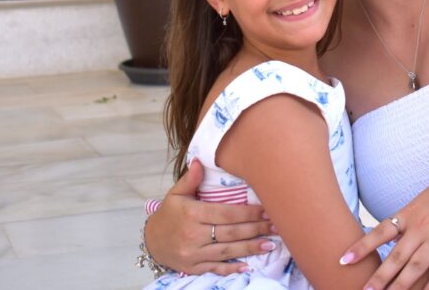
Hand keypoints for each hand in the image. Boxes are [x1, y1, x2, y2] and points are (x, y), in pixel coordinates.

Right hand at [145, 159, 276, 274]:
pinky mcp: (193, 268)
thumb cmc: (169, 214)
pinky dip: (231, 269)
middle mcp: (193, 235)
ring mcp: (193, 254)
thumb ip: (191, 179)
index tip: (267, 210)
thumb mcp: (176, 194)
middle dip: (256, 229)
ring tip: (270, 244)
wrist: (152, 241)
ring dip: (250, 248)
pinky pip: (215, 268)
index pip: (226, 214)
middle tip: (276, 226)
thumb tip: (200, 160)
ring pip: (227, 251)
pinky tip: (247, 267)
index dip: (248, 213)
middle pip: (230, 233)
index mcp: (191, 214)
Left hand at [340, 167, 428, 289]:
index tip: (344, 260)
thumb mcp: (422, 198)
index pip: (380, 233)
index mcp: (409, 214)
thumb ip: (407, 218)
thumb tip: (392, 235)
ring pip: (414, 269)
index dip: (361, 247)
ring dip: (399, 287)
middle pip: (395, 258)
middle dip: (378, 278)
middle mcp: (420, 228)